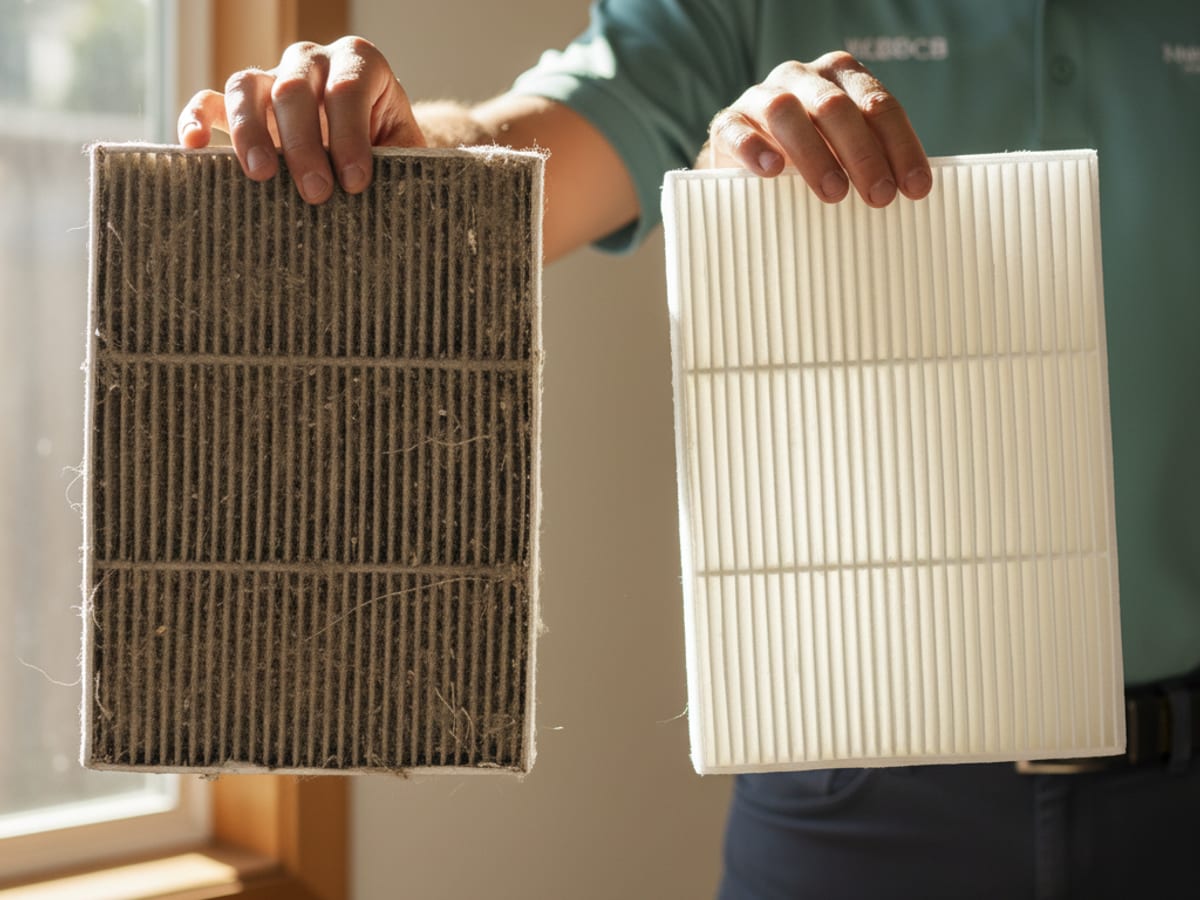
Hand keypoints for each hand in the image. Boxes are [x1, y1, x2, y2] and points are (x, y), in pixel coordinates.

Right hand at [178, 36, 424, 202]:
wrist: (372, 151)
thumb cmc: (391, 152)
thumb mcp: (407, 154)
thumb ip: (402, 165)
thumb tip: (398, 200)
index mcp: (360, 64)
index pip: (348, 90)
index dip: (350, 137)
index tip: (356, 184)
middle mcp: (312, 61)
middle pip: (296, 89)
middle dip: (305, 144)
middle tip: (316, 193)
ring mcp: (272, 78)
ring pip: (247, 87)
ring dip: (250, 131)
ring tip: (261, 176)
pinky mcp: (240, 105)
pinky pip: (209, 101)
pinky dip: (196, 117)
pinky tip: (193, 146)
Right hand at [703, 51, 930, 205]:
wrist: (745, 161)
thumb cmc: (808, 159)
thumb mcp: (845, 152)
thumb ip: (874, 159)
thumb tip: (912, 191)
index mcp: (841, 78)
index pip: (878, 105)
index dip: (901, 146)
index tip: (914, 188)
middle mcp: (803, 78)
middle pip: (836, 107)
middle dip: (863, 153)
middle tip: (879, 197)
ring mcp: (761, 96)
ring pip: (786, 111)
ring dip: (815, 153)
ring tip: (834, 192)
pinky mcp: (727, 122)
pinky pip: (736, 128)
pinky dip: (753, 147)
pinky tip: (771, 171)